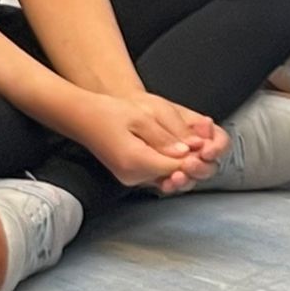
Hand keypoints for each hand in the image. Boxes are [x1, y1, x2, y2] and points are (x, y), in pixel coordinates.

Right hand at [68, 92, 227, 192]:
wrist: (83, 118)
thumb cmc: (108, 113)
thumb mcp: (141, 117)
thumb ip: (165, 136)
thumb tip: (186, 150)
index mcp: (136, 160)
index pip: (176, 166)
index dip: (195, 157)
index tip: (206, 145)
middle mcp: (133, 175)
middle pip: (174, 176)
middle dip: (192, 163)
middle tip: (205, 146)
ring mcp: (130, 177)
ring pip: (167, 176)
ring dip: (183, 164)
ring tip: (194, 146)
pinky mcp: (130, 174)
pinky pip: (157, 173)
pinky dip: (170, 163)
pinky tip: (177, 151)